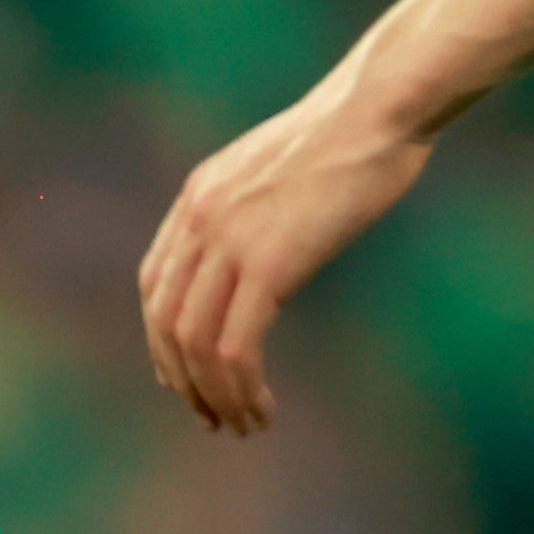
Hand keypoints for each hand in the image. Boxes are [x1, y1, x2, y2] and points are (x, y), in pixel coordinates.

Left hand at [138, 78, 436, 435]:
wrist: (379, 108)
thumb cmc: (353, 135)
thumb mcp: (282, 171)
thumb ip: (256, 210)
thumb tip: (266, 253)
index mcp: (199, 194)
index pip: (154, 284)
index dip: (162, 342)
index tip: (187, 379)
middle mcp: (201, 216)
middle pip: (164, 321)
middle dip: (183, 380)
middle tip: (212, 418)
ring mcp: (229, 238)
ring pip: (195, 343)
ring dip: (215, 396)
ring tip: (243, 424)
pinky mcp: (268, 262)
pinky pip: (236, 346)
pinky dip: (243, 389)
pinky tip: (264, 409)